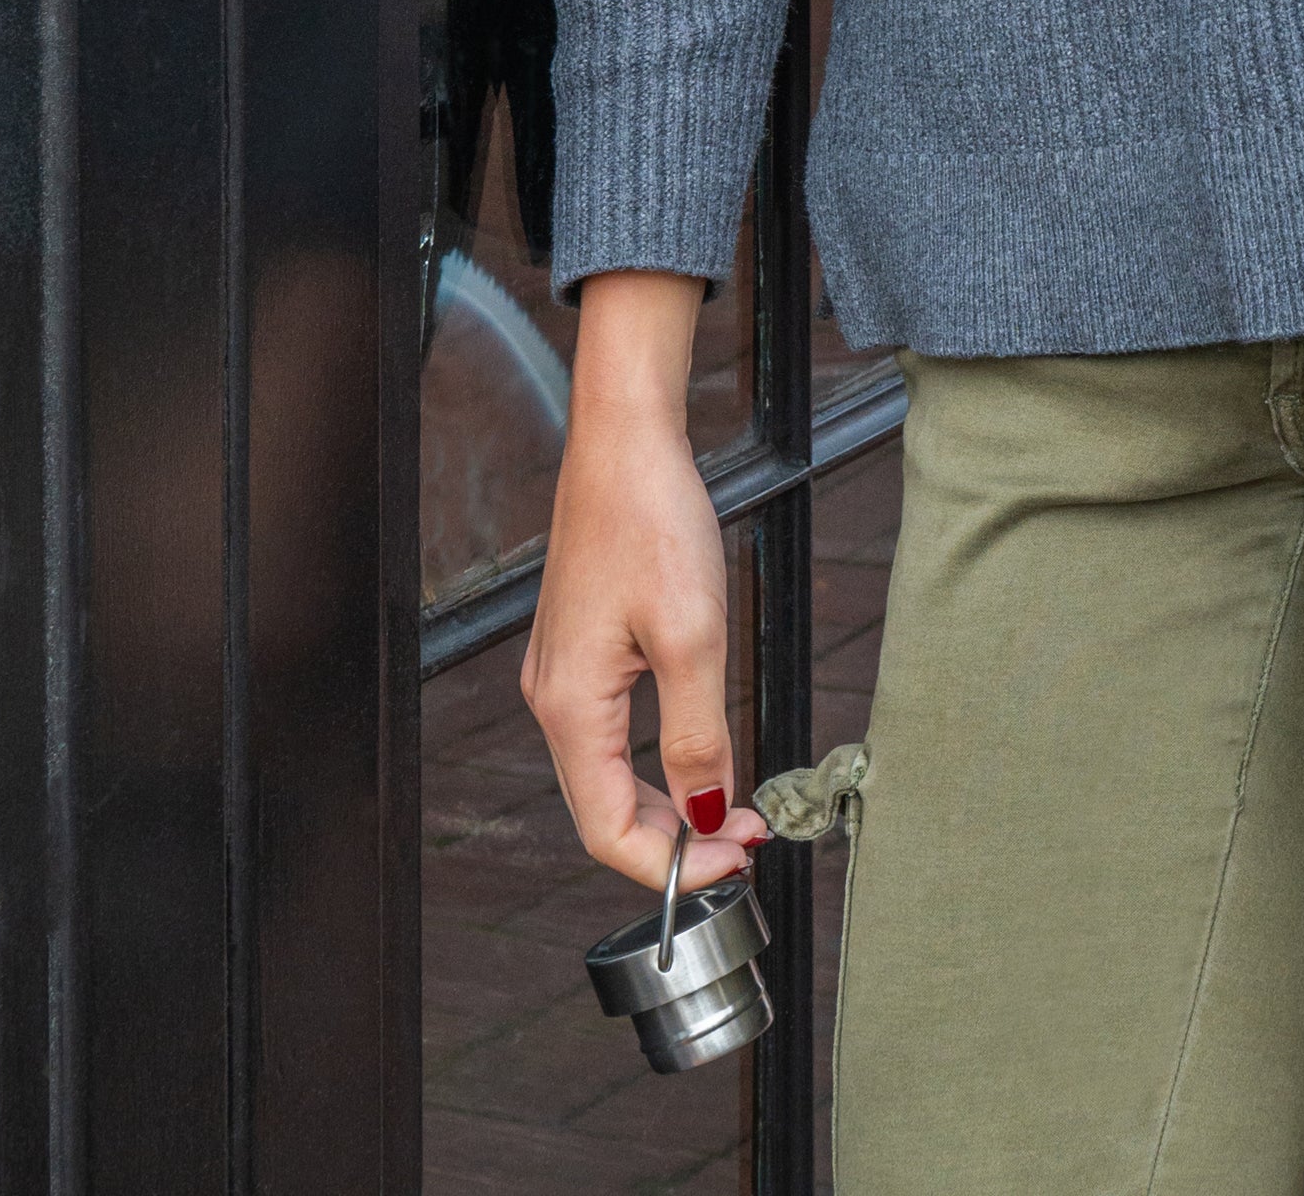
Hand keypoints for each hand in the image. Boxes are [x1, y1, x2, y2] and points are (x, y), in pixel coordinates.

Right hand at [521, 270, 768, 895]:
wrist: (625, 439)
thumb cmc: (652, 520)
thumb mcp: (693, 636)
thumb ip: (697, 737)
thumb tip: (706, 816)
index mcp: (568, 707)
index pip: (606, 830)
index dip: (672, 864)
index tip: (738, 863)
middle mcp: (552, 700)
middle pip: (604, 811)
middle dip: (676, 840)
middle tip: (751, 840)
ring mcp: (562, 675)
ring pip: (609, 775)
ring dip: (670, 803)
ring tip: (737, 807)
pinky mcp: (581, 651)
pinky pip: (611, 735)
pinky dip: (656, 761)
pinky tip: (701, 755)